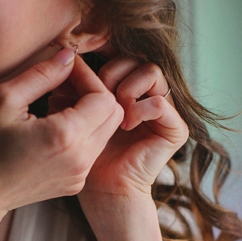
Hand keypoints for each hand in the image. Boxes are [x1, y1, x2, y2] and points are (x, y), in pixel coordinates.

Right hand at [0, 50, 123, 221]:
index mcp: (65, 136)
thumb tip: (68, 56)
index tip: (66, 69)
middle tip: (65, 84)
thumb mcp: (4, 100)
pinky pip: (92, 149)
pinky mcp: (75, 183)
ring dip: (89, 112)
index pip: (104, 96)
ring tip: (57, 103)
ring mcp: (80, 175)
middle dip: (94, 92)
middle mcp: (80, 158)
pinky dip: (82, 132)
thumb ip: (42, 74)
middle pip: (113, 114)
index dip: (89, 77)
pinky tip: (54, 125)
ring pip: (106, 131)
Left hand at [68, 57, 188, 198]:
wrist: (103, 188)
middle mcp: (147, 92)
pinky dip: (139, 110)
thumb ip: (72, 86)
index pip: (119, 52)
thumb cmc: (86, 151)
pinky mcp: (174, 127)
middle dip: (111, 72)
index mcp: (126, 84)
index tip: (81, 75)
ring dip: (127, 88)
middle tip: (98, 95)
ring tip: (114, 111)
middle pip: (135, 56)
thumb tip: (67, 58)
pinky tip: (126, 125)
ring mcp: (164, 108)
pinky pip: (159, 102)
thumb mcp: (72, 111)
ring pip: (151, 71)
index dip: (101, 58)